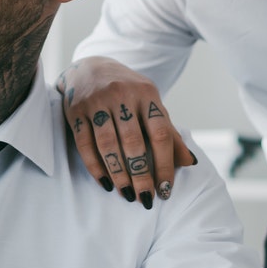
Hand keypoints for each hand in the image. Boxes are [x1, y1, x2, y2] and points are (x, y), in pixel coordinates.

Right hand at [56, 57, 195, 207]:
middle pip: (134, 142)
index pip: (161, 133)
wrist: (90, 68)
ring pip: (109, 145)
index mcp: (147, 94)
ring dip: (119, 174)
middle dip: (141, 175)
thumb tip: (190, 162)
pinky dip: (95, 167)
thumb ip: (169, 132)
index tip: (165, 190)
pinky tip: (105, 183)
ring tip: (126, 194)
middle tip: (145, 199)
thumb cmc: (128, 93)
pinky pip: (85, 144)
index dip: (165, 165)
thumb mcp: (151, 105)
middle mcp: (123, 95)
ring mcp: (97, 101)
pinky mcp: (76, 110)